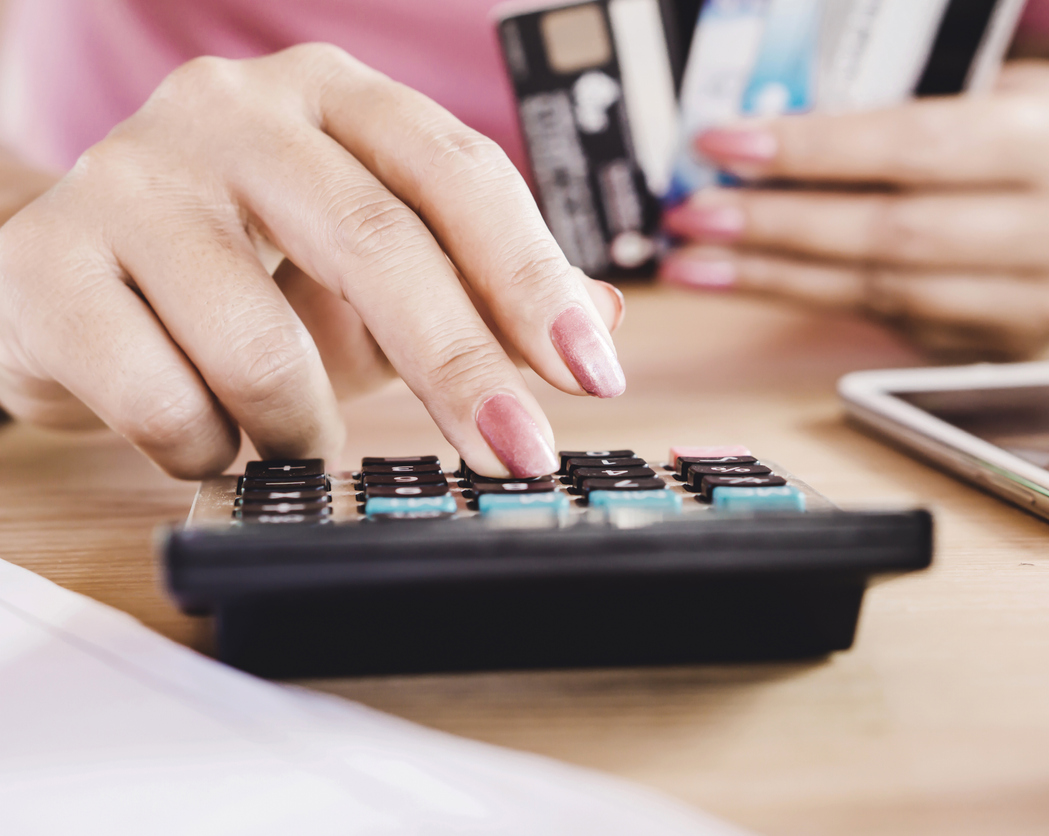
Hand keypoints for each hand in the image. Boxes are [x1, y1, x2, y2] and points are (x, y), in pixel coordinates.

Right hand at [0, 44, 625, 478]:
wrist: (64, 283)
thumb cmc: (244, 278)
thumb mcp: (375, 276)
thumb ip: (485, 288)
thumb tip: (605, 316)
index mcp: (332, 97)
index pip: (458, 174)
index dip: (532, 278)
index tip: (592, 370)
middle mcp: (232, 112)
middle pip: (377, 244)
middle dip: (461, 368)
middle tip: (517, 454)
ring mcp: (130, 179)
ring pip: (264, 345)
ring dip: (303, 424)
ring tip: (292, 431)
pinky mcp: (47, 264)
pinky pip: (167, 402)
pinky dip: (211, 447)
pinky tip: (203, 429)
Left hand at [661, 61, 1048, 357]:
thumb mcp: (1003, 92)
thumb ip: (907, 113)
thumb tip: (773, 136)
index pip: (912, 149)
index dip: (811, 153)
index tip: (725, 147)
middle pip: (886, 235)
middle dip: (774, 227)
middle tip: (694, 217)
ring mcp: (1034, 303)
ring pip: (878, 292)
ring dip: (773, 278)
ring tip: (698, 264)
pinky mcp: (1001, 344)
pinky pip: (889, 320)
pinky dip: (814, 300)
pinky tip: (757, 284)